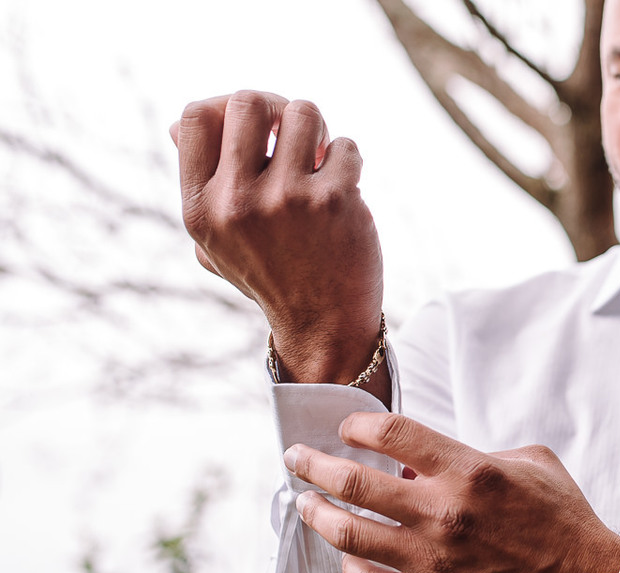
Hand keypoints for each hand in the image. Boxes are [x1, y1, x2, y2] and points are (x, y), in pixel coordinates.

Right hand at [170, 91, 384, 388]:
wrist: (324, 325)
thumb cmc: (271, 275)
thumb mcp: (216, 241)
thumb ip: (198, 185)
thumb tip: (173, 124)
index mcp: (200, 208)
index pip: (193, 116)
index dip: (225, 106)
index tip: (253, 127)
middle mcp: (237, 202)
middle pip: (247, 100)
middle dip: (276, 108)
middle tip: (293, 134)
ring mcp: (287, 199)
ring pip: (303, 111)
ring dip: (317, 129)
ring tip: (320, 159)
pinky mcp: (334, 201)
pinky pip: (344, 146)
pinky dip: (348, 160)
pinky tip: (344, 190)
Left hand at [283, 412, 619, 572]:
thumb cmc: (564, 520)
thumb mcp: (533, 461)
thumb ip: (476, 452)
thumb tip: (428, 461)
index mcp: (470, 472)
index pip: (391, 434)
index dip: (358, 425)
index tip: (347, 428)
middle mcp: (444, 514)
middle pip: (353, 482)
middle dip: (313, 464)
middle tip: (296, 457)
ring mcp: (433, 562)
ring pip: (349, 534)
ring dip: (317, 513)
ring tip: (306, 503)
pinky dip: (349, 565)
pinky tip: (346, 553)